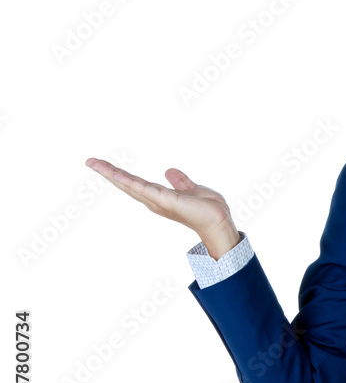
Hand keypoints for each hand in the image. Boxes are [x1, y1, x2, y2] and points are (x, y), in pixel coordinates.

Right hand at [84, 157, 239, 258]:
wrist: (219, 221)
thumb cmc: (207, 210)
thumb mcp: (191, 190)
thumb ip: (180, 182)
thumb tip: (169, 171)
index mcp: (158, 196)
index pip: (134, 182)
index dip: (118, 174)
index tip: (101, 164)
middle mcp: (154, 200)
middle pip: (126, 183)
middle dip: (108, 172)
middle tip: (90, 161)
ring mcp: (158, 201)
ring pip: (131, 185)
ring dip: (113, 174)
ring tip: (95, 164)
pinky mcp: (166, 201)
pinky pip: (145, 190)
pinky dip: (130, 183)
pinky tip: (118, 175)